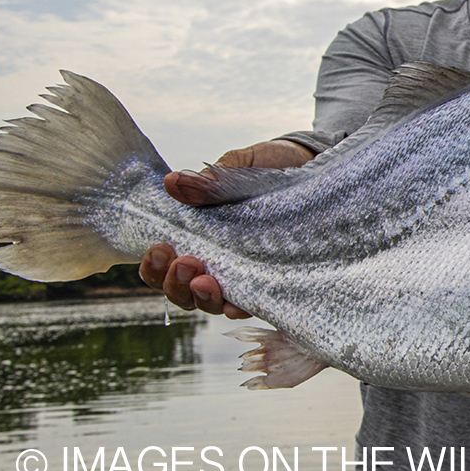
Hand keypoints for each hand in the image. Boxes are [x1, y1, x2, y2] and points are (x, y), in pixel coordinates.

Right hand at [138, 140, 314, 315]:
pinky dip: (240, 306)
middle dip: (176, 284)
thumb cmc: (270, 167)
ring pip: (213, 304)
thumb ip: (209, 181)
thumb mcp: (239, 167)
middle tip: (185, 263)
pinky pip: (254, 304)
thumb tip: (173, 182)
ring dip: (204, 298)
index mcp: (199, 236)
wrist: (314, 164)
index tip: (160, 249)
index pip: (164, 266)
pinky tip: (235, 301)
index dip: (155, 267)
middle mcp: (218, 262)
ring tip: (205, 281)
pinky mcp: (275, 281)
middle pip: (183, 292)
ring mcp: (246, 274)